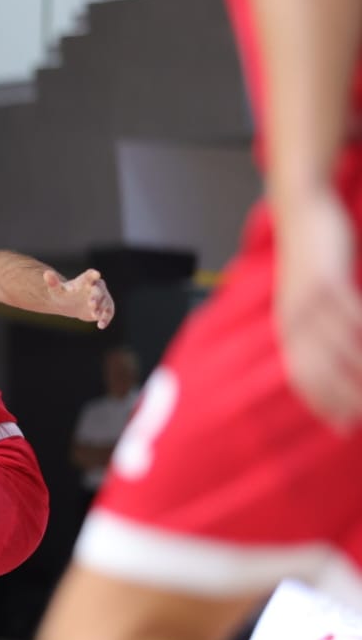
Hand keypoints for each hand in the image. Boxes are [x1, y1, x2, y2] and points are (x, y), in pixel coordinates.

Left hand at [45, 268, 113, 328]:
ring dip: (101, 308)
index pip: (89, 276)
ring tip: (94, 315)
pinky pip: (109, 312)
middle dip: (96, 296)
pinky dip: (106, 318)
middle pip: (98, 290)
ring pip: (105, 301)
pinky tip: (101, 325)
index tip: (96, 274)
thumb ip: (53, 282)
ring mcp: (102, 297)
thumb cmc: (64, 295)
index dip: (92, 275)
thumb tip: (46, 273)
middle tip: (90, 304)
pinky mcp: (105, 308)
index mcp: (84, 280)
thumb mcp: (57, 290)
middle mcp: (96, 287)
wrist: (70, 305)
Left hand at [275, 191, 361, 429]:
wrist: (301, 211)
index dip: (324, 404)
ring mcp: (309, 300)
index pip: (304, 377)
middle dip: (347, 397)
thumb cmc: (310, 258)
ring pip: (339, 346)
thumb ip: (318, 327)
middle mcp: (293, 319)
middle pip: (322, 369)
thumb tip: (334, 355)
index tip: (344, 427)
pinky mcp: (327, 280)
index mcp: (288, 327)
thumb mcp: (308, 297)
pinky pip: (351, 314)